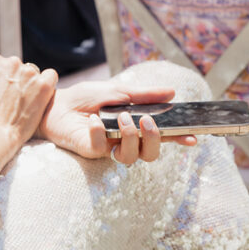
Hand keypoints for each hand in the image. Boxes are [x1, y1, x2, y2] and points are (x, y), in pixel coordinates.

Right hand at [0, 49, 58, 166]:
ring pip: (31, 73)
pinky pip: (51, 76)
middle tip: (8, 104)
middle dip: (13, 82)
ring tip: (21, 105)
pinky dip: (46, 85)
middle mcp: (11, 62)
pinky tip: (38, 98)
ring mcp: (28, 74)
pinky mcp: (43, 86)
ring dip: (28, 85)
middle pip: (16, 68)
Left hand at [36, 81, 196, 162]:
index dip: (177, 139)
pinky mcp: (89, 150)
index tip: (192, 137)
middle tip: (145, 121)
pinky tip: (93, 120)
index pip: (160, 136)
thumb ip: (144, 95)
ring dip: (130, 137)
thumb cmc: (85, 98)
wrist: (56, 103)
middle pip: (150, 154)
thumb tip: (172, 93)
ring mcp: (107, 148)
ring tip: (121, 118)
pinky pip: (100, 148)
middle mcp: (123, 141)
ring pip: (130, 158)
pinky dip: (99, 132)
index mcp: (134, 128)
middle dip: (153, 139)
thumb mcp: (118, 91)